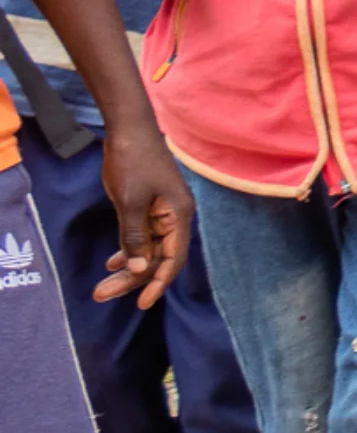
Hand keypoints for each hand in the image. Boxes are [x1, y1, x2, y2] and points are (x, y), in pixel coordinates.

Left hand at [93, 121, 190, 308]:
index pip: (172, 259)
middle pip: (157, 258)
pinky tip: (112, 262)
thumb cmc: (133, 161)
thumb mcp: (129, 201)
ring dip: (126, 268)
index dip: (157, 283)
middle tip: (101, 295)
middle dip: (132, 280)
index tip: (141, 303)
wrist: (129, 128)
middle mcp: (175, 218)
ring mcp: (162, 213)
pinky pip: (141, 236)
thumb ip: (134, 236)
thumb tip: (137, 269)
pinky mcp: (149, 207)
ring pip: (147, 249)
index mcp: (179, 216)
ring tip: (101, 287)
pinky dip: (127, 250)